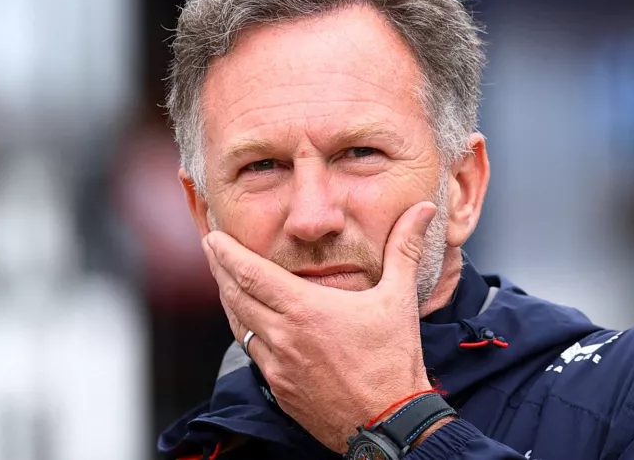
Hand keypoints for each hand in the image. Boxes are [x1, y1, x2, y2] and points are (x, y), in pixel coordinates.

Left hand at [203, 201, 437, 452]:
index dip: (226, 252)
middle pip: (235, 296)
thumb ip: (404, 248)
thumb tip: (423, 209)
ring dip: (228, 299)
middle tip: (210, 248)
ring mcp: (277, 365)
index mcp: (306, 310)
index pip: (251, 273)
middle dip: (219, 268)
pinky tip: (249, 323)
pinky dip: (244, 331)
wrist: (390, 424)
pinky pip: (252, 353)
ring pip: (238, 325)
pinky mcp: (279, 388)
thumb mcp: (400, 299)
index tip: (213, 236)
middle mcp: (283, 336)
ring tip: (224, 280)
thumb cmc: (393, 363)